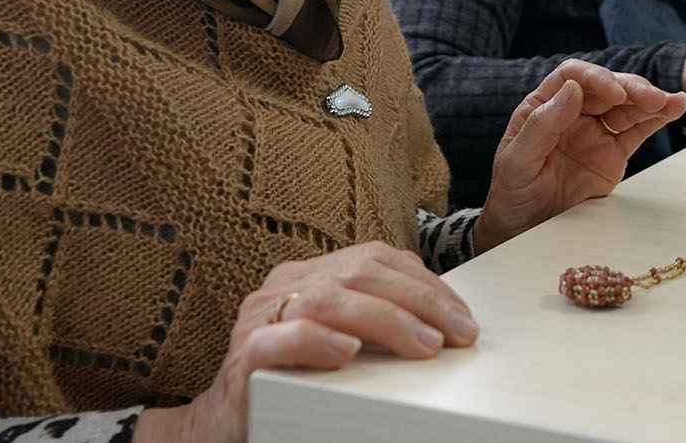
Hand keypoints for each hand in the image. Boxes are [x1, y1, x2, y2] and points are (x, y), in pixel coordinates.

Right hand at [160, 242, 478, 441]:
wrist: (223, 427)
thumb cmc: (290, 383)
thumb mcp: (338, 343)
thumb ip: (374, 324)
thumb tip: (443, 325)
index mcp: (308, 276)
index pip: (374, 259)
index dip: (424, 283)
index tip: (462, 316)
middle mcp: (283, 287)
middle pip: (358, 274)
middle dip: (418, 302)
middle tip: (458, 334)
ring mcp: (260, 319)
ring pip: (328, 300)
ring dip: (385, 321)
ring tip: (423, 345)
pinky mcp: (244, 357)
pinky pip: (279, 339)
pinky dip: (316, 341)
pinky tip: (348, 352)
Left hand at [474, 59, 685, 251]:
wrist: (523, 231)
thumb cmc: (512, 194)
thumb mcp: (517, 162)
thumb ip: (542, 125)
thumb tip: (573, 89)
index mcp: (542, 107)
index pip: (571, 77)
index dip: (596, 78)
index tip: (614, 92)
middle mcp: (571, 114)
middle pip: (606, 88)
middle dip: (631, 89)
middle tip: (652, 98)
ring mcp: (594, 133)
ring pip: (626, 108)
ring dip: (650, 101)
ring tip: (672, 102)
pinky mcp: (612, 154)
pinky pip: (636, 132)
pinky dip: (656, 120)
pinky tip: (673, 110)